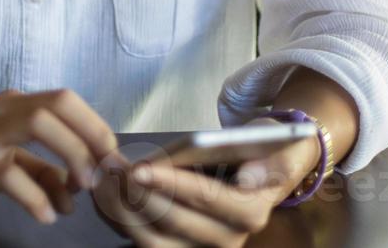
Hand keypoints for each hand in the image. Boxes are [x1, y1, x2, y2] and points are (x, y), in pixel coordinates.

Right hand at [0, 87, 127, 222]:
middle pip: (59, 103)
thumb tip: (75, 190)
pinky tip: (45, 216)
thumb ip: (36, 169)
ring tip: (78, 189)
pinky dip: (35, 196)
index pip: (66, 99)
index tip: (112, 161)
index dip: (97, 127)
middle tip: (102, 175)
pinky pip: (9, 173)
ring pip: (38, 125)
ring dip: (70, 156)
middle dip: (92, 137)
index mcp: (9, 103)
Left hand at [89, 116, 317, 246]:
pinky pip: (140, 240)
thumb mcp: (285, 148)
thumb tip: (252, 176)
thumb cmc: (267, 153)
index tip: (140, 168)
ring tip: (104, 175)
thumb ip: (275, 163)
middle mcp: (225, 240)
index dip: (171, 184)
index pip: (207, 200)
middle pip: (173, 222)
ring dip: (122, 209)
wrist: (261, 169)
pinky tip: (103, 191)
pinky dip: (118, 218)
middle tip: (112, 165)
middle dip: (138, 194)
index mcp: (251, 212)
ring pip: (152, 240)